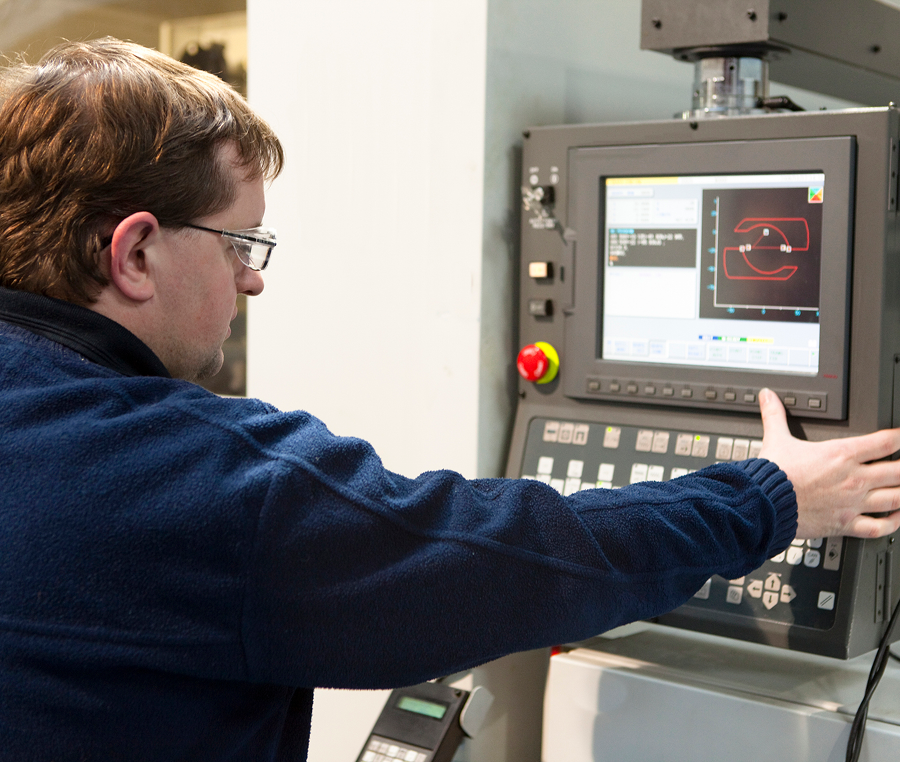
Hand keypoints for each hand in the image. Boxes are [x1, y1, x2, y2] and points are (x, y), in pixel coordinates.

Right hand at [758, 388, 899, 538]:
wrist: (764, 502)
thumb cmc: (774, 473)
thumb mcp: (777, 439)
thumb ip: (775, 415)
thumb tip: (768, 395)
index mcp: (841, 455)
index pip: (885, 442)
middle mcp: (853, 479)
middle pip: (899, 471)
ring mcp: (852, 502)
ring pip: (895, 498)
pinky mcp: (845, 523)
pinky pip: (878, 527)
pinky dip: (892, 524)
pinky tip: (895, 519)